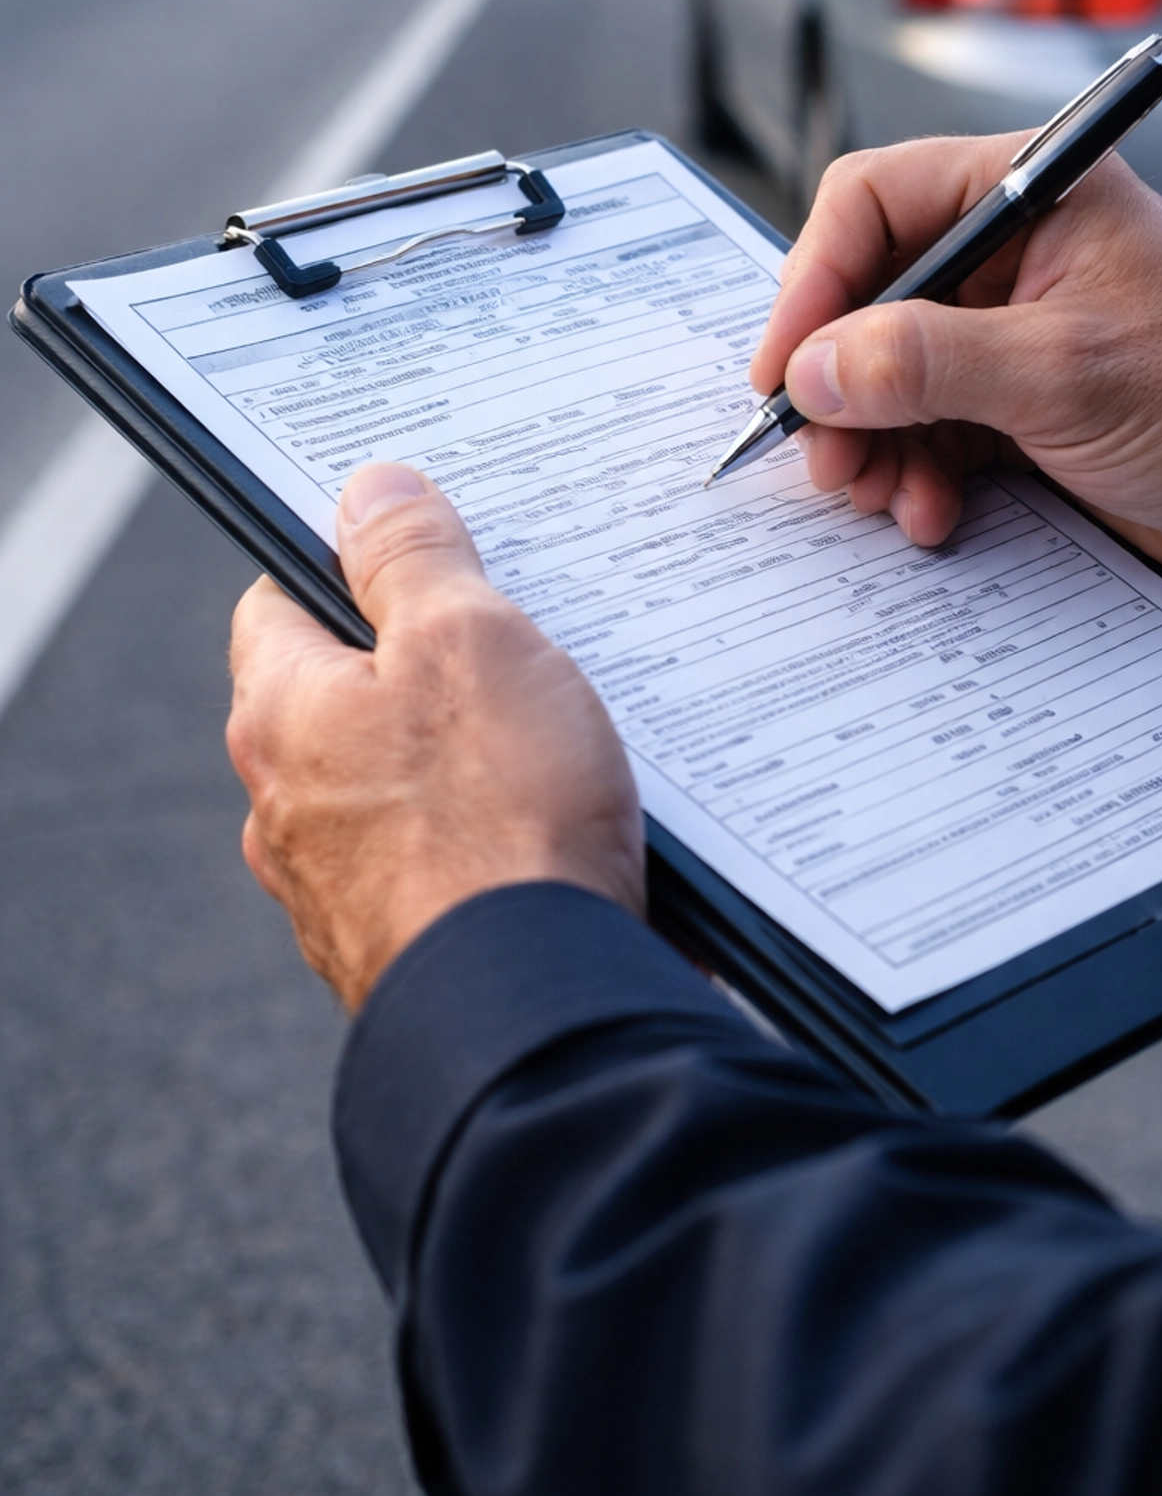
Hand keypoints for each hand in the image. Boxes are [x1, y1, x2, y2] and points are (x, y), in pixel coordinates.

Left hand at [227, 464, 643, 1010]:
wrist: (536, 1006)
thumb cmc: (500, 818)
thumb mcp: (469, 639)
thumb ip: (413, 556)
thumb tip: (369, 489)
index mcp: (281, 714)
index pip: (277, 601)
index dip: (344, 562)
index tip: (409, 548)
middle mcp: (285, 807)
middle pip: (338, 696)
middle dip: (414, 664)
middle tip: (503, 640)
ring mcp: (337, 891)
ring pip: (389, 787)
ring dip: (453, 760)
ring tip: (544, 742)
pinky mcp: (401, 948)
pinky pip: (436, 863)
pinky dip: (482, 838)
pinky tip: (550, 831)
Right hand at [752, 139, 1161, 613]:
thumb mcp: (1062, 374)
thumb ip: (925, 363)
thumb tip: (816, 368)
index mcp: (1035, 192)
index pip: (875, 202)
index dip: (814, 282)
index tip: (787, 366)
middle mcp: (1018, 250)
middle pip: (871, 295)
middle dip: (841, 381)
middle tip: (824, 452)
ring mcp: (1018, 331)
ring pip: (892, 373)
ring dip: (873, 439)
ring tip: (879, 494)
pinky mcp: (1026, 405)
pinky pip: (933, 429)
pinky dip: (917, 472)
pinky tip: (930, 510)